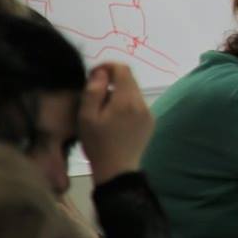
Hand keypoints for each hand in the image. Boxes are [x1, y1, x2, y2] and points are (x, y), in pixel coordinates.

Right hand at [78, 63, 153, 183]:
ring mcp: (149, 113)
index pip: (123, 69)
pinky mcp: (150, 122)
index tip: (93, 76)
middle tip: (95, 94)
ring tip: (103, 110)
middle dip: (112, 81)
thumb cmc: (97, 144)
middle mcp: (142, 103)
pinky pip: (138, 104)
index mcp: (127, 100)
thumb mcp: (87, 116)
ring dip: (119, 93)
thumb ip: (94, 91)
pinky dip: (126, 104)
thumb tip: (102, 72)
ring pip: (134, 92)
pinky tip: (115, 119)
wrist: (116, 170)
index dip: (107, 67)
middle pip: (130, 80)